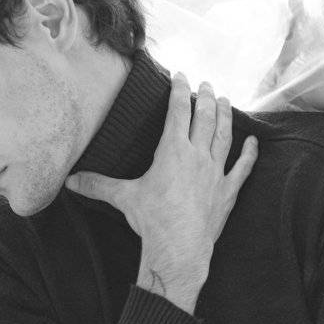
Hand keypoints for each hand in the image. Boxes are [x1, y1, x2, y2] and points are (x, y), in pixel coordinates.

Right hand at [66, 74, 257, 312]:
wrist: (178, 248)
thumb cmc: (152, 220)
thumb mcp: (122, 198)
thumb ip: (97, 185)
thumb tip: (70, 182)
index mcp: (172, 151)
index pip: (177, 111)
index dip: (179, 90)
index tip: (181, 75)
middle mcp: (197, 156)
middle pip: (204, 118)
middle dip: (204, 97)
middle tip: (206, 83)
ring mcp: (215, 173)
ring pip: (224, 136)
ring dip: (225, 115)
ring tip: (225, 100)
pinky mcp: (227, 192)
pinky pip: (242, 168)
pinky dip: (248, 154)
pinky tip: (253, 142)